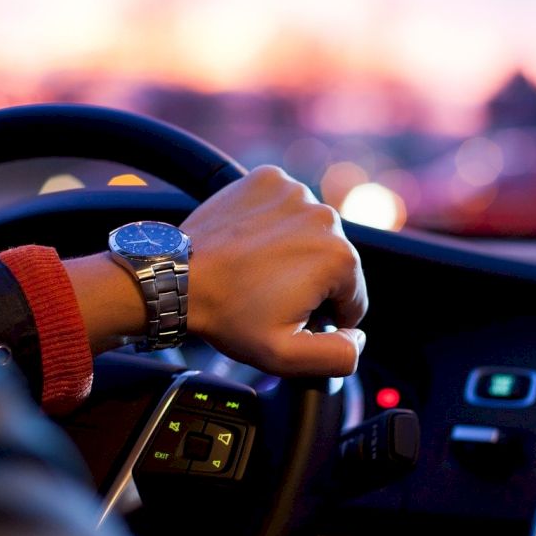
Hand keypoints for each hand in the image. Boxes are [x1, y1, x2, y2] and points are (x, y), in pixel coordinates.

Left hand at [181, 165, 367, 376]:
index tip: (288, 316)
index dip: (324, 317)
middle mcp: (325, 216)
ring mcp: (295, 192)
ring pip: (311, 233)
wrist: (177, 277)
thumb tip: (358, 337)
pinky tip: (251, 243)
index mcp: (339, 258)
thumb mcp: (286, 356)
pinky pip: (286, 207)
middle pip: (334, 263)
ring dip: (294, 251)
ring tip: (257, 270)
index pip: (353, 298)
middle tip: (268, 295)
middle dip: (310, 282)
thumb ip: (338, 355)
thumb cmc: (228, 314)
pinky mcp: (269, 179)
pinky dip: (275, 223)